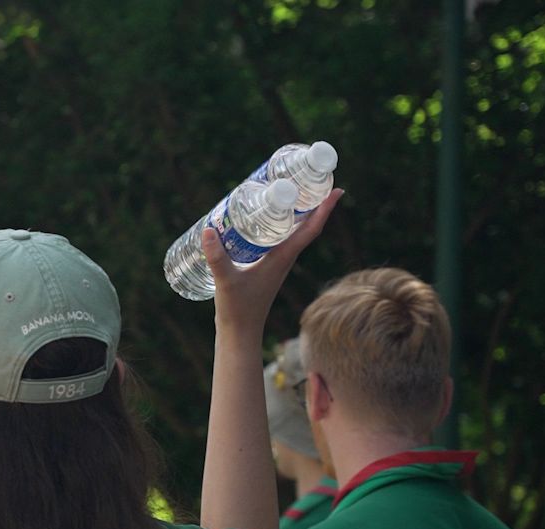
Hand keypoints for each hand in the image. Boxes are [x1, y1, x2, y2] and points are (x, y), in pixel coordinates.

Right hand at [203, 188, 343, 331]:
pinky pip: (279, 240)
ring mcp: (277, 263)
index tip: (337, 190)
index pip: (310, 230)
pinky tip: (266, 219)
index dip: (325, 209)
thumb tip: (208, 230)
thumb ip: (217, 257)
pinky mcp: (267, 266)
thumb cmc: (237, 309)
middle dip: (312, 203)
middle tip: (312, 179)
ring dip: (297, 213)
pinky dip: (280, 225)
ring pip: (293, 232)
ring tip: (293, 192)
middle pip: (305, 225)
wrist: (239, 332)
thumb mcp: (226, 280)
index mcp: (283, 258)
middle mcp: (284, 258)